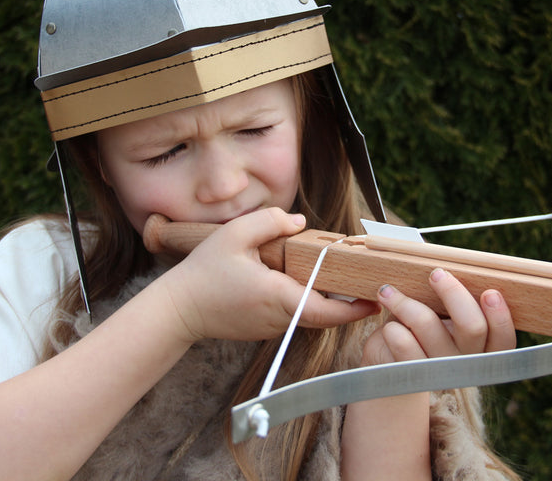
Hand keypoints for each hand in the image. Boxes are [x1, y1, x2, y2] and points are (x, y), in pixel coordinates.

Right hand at [160, 207, 377, 342]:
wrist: (177, 309)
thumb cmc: (203, 273)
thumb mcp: (234, 235)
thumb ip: (270, 222)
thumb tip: (299, 222)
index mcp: (277, 296)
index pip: (325, 311)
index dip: (353, 309)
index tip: (374, 302)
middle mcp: (279, 318)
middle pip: (323, 315)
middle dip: (347, 304)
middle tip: (368, 286)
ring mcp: (271, 328)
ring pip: (308, 316)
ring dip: (325, 301)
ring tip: (344, 280)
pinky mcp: (263, 329)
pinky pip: (292, 316)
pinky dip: (305, 302)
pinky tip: (306, 283)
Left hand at [361, 268, 514, 365]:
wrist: (388, 368)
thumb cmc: (418, 333)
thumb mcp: (440, 318)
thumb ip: (453, 302)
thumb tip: (446, 271)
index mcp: (481, 351)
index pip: (504, 340)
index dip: (501, 317)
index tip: (489, 292)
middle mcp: (465, 364)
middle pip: (472, 326)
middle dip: (453, 292)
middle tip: (436, 274)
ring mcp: (439, 372)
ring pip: (427, 323)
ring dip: (404, 301)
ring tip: (388, 292)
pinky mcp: (411, 376)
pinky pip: (402, 341)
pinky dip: (391, 327)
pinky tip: (387, 327)